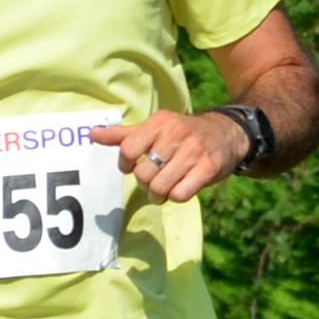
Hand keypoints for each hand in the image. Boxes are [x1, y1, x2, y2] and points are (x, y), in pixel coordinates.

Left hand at [86, 110, 249, 205]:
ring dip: (158, 194)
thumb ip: (123, 135)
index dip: (126, 165)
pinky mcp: (208, 168)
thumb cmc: (182, 134)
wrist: (226, 133)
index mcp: (160, 122)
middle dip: (145, 184)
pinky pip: (180, 194)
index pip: (128, 150)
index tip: (133, 167)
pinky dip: (176, 196)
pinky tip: (181, 188)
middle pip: (144, 174)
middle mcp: (176, 134)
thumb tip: (92, 134)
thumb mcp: (154, 128)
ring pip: (160, 187)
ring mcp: (194, 151)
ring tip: (164, 189)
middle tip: (153, 180)